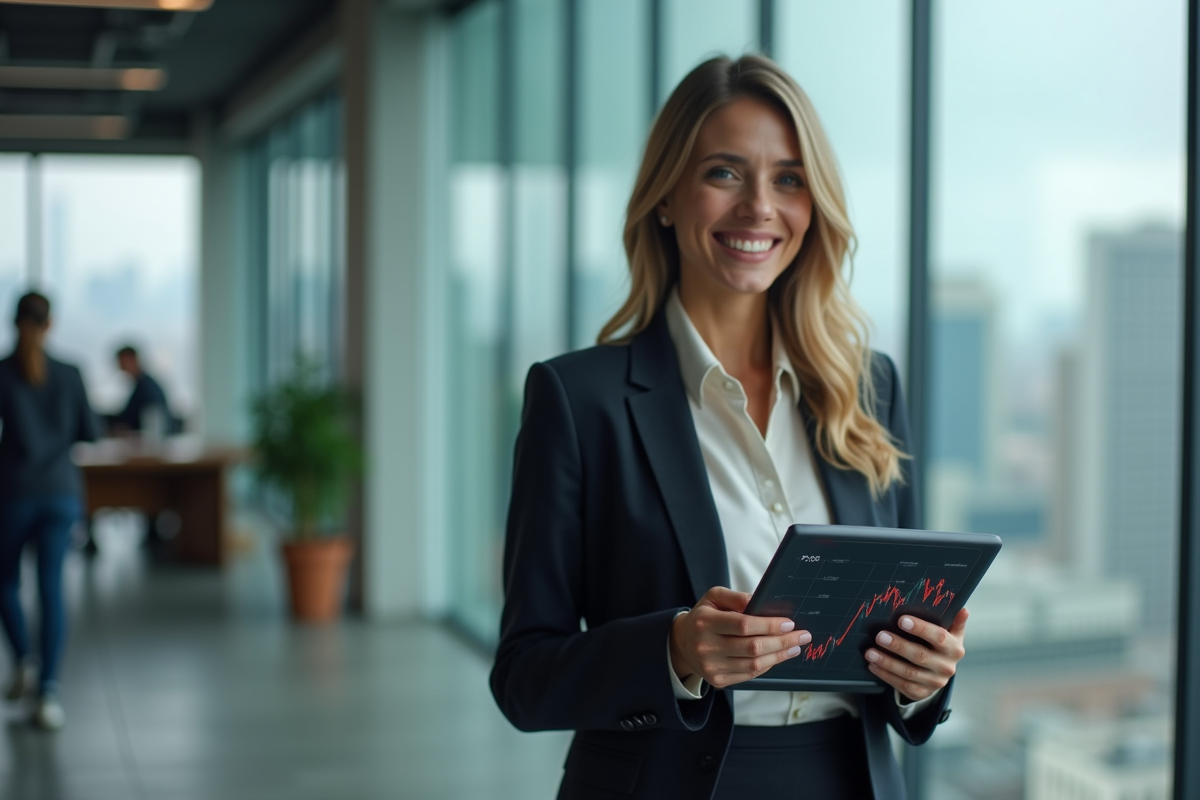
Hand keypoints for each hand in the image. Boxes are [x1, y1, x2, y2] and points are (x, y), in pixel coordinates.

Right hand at [669, 586, 811, 689]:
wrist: (683, 643)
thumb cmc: (704, 616)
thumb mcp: (714, 597)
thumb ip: (736, 597)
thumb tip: (761, 601)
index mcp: (704, 622)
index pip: (743, 625)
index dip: (769, 625)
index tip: (789, 623)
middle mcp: (706, 647)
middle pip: (752, 647)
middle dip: (782, 641)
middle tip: (802, 635)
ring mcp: (711, 667)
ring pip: (754, 664)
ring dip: (779, 655)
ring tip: (795, 647)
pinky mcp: (718, 680)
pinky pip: (749, 675)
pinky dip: (767, 665)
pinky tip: (777, 656)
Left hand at [864, 608, 968, 701]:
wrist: (940, 672)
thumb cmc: (941, 645)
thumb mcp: (951, 633)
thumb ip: (955, 621)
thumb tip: (963, 609)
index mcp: (954, 649)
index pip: (939, 637)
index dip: (921, 629)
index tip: (901, 620)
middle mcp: (947, 667)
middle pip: (920, 656)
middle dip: (898, 646)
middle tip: (880, 636)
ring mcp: (935, 682)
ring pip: (909, 673)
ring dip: (887, 662)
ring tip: (870, 652)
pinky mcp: (922, 692)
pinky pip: (902, 685)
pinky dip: (885, 675)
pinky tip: (873, 665)